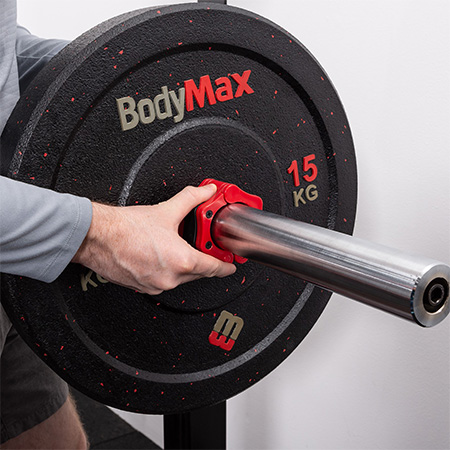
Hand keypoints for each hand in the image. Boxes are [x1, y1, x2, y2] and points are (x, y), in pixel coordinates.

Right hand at [72, 184, 235, 294]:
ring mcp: (156, 285)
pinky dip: (168, 271)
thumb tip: (206, 192)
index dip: (226, 266)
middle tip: (205, 249)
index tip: (232, 265)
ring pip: (180, 278)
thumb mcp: (166, 210)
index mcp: (181, 261)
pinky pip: (163, 281)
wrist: (96, 237)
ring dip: (184, 266)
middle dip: (204, 261)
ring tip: (178, 248)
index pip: (213, 268)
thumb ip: (191, 199)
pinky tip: (161, 256)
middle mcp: (170, 278)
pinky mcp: (143, 288)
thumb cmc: (125, 228)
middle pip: (198, 273)